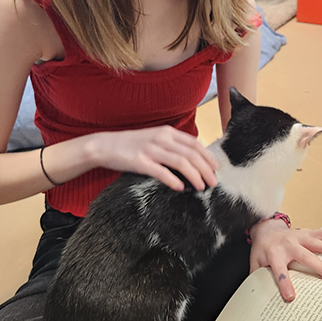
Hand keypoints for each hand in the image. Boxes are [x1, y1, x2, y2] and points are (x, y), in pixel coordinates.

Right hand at [94, 127, 217, 191]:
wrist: (105, 146)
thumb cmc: (131, 145)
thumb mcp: (155, 138)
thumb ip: (172, 144)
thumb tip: (193, 157)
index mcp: (167, 132)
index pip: (195, 143)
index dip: (208, 156)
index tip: (216, 169)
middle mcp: (161, 138)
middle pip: (191, 153)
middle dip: (205, 169)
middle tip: (213, 182)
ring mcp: (151, 149)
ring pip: (181, 162)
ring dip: (194, 175)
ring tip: (201, 186)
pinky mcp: (140, 162)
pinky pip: (161, 171)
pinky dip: (173, 180)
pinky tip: (180, 188)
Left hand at [248, 219, 321, 300]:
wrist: (266, 229)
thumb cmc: (262, 249)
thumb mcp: (255, 263)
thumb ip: (257, 277)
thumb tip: (258, 297)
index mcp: (274, 254)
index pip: (279, 271)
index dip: (284, 284)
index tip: (291, 297)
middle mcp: (289, 245)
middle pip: (305, 257)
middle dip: (320, 267)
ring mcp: (299, 237)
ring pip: (316, 242)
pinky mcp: (307, 232)